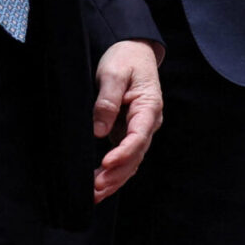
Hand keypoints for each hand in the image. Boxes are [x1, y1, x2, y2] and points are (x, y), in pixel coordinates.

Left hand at [89, 40, 163, 202]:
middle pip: (135, 156)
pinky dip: (114, 172)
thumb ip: (108, 100)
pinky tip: (101, 185)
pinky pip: (124, 157)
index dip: (123, 153)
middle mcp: (148, 123)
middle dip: (116, 174)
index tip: (106, 163)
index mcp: (149, 107)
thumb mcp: (114, 72)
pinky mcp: (128, 132)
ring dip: (114, 179)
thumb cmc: (125, 58)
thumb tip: (99, 130)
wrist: (134, 50)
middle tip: (95, 189)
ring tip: (94, 194)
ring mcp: (139, 130)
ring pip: (131, 161)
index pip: (138, 136)